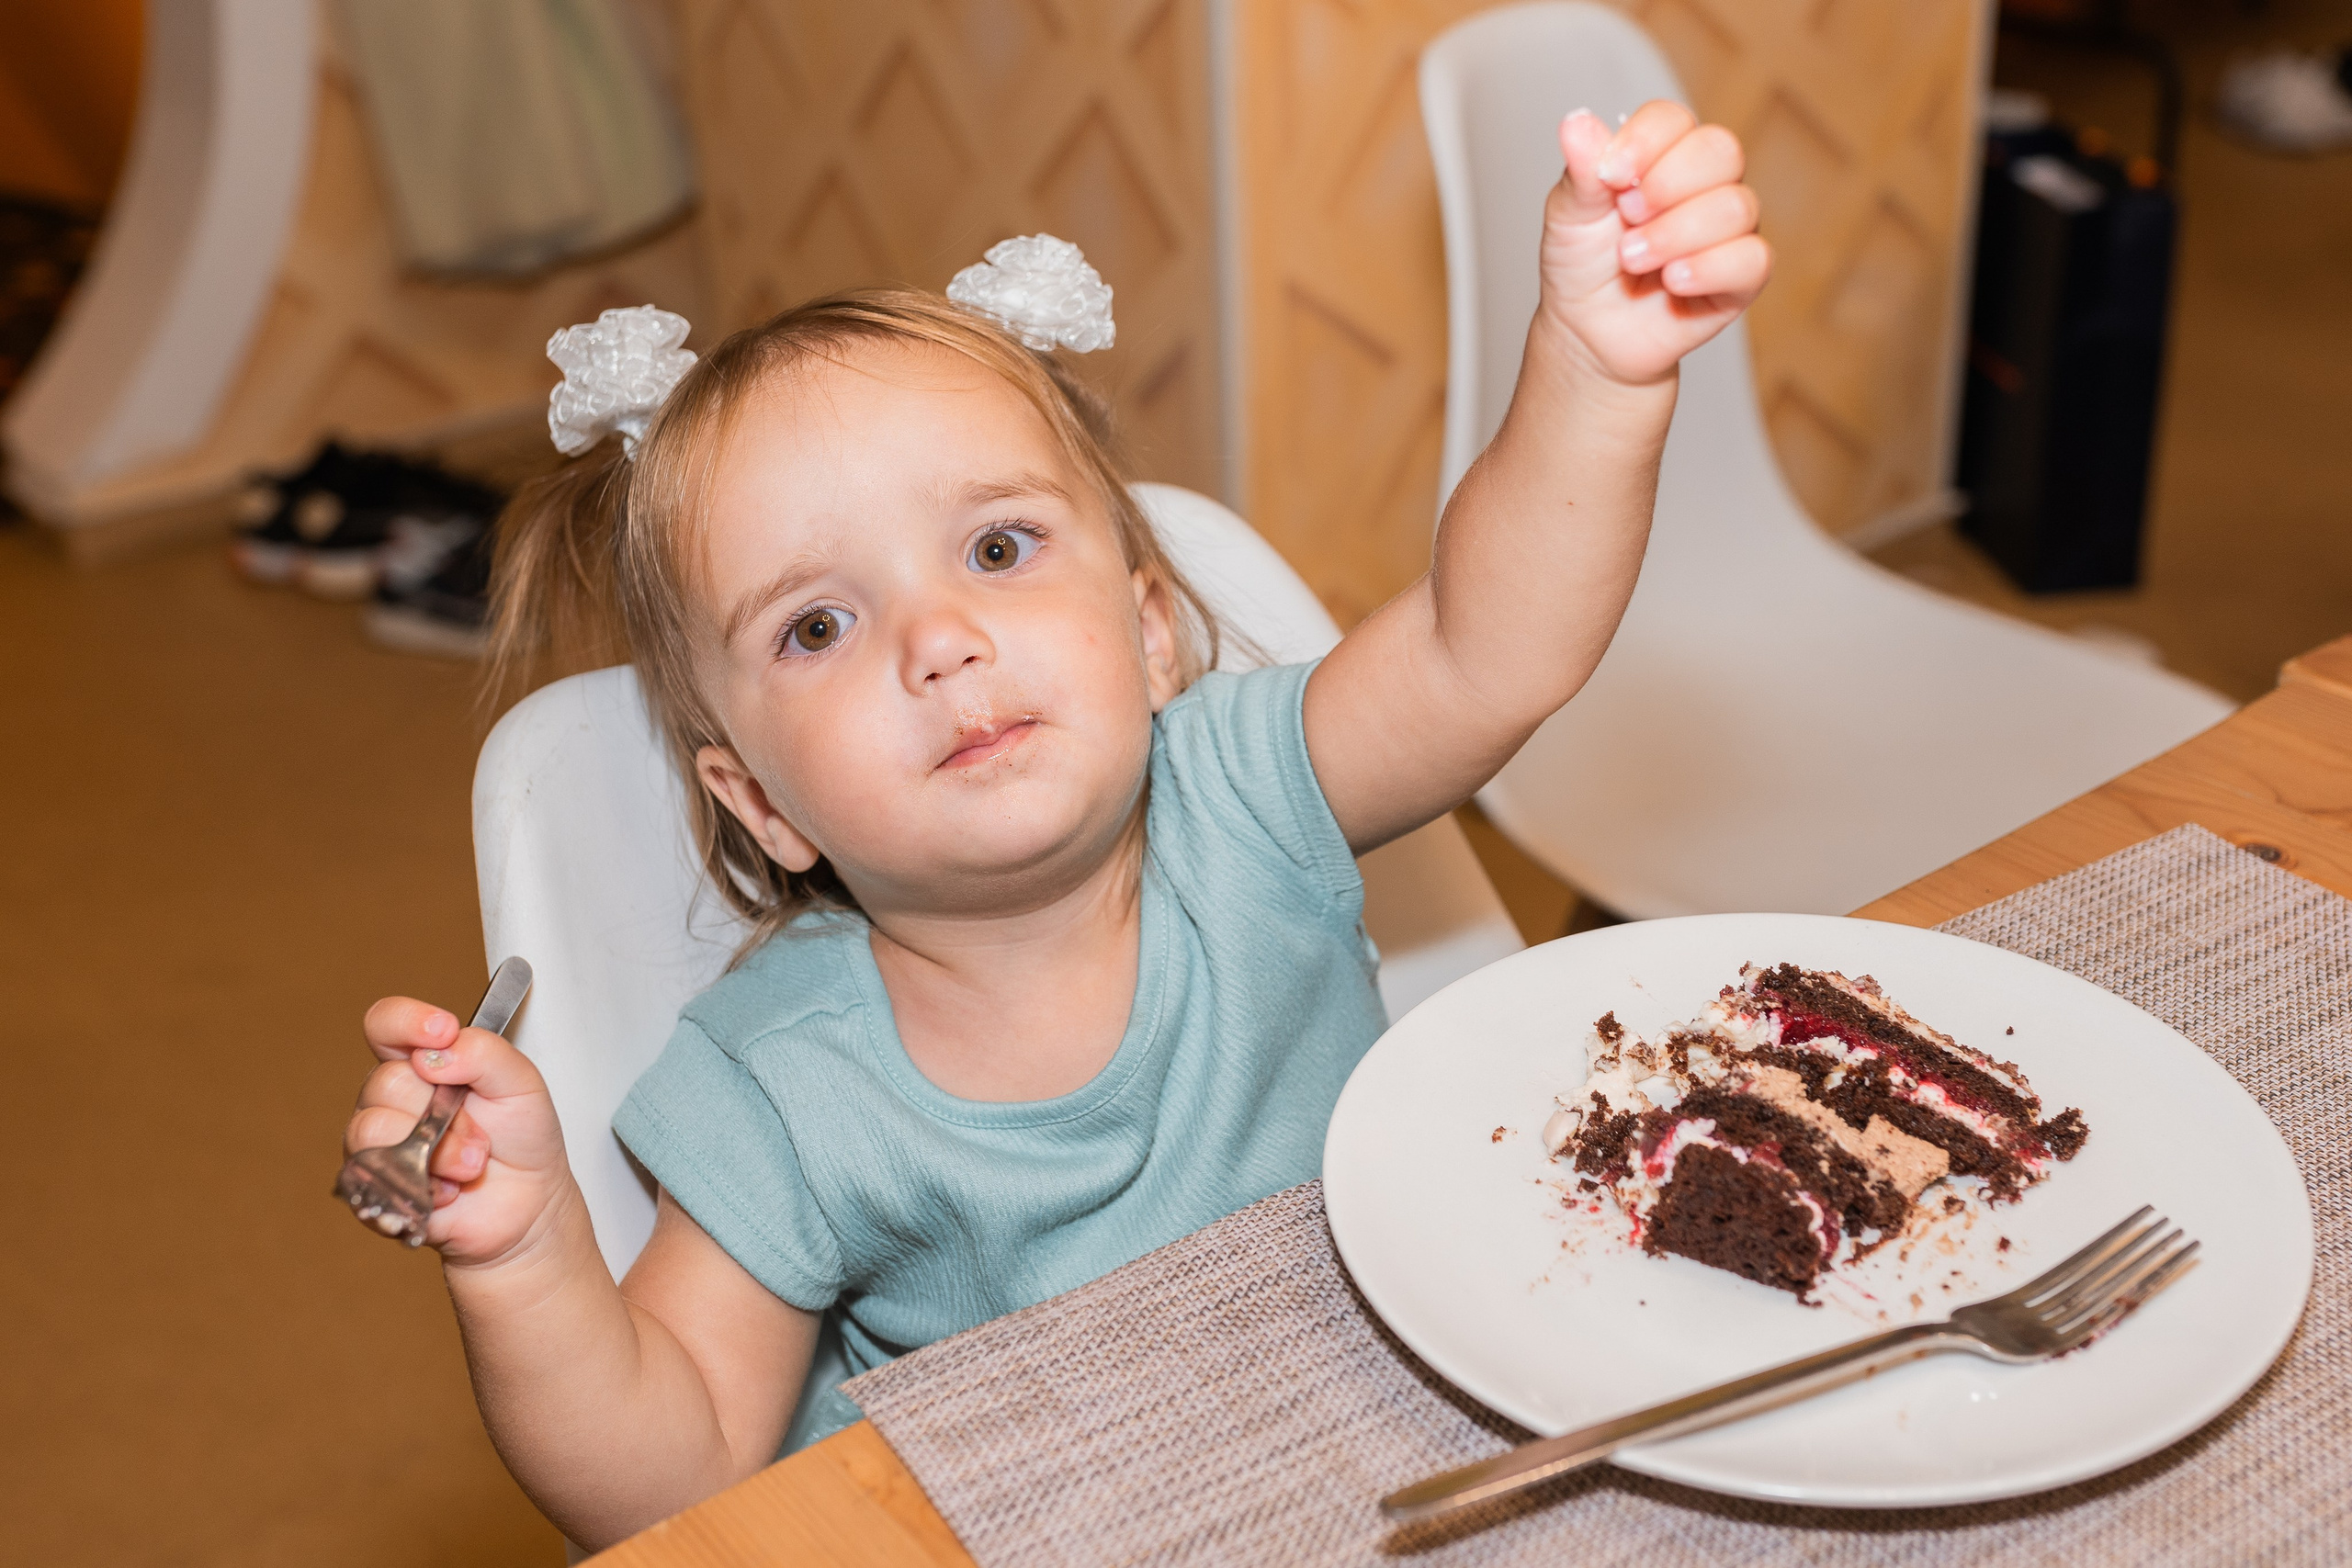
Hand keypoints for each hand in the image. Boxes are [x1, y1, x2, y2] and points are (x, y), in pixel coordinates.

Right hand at [344, 996, 575, 1268]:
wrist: (529, 1203)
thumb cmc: (521, 1136)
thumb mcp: (522, 1082)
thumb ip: (484, 1052)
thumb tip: (436, 1051)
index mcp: (421, 1061)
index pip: (385, 1024)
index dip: (405, 1021)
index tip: (443, 1031)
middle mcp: (390, 1099)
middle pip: (386, 1082)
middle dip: (444, 1111)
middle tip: (481, 1132)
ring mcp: (377, 1143)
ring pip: (376, 1129)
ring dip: (438, 1152)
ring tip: (471, 1166)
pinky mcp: (372, 1189)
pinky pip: (376, 1178)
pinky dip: (425, 1187)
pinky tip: (450, 1192)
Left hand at [1536, 101, 1769, 386]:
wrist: (1587, 332)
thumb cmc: (1582, 267)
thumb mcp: (1569, 215)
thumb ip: (1581, 171)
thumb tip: (1576, 121)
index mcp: (1661, 156)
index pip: (1673, 120)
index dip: (1645, 141)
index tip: (1609, 175)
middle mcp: (1704, 184)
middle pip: (1720, 151)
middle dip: (1667, 186)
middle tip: (1627, 217)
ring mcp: (1728, 229)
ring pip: (1736, 207)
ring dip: (1675, 235)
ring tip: (1632, 260)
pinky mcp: (1742, 277)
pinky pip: (1752, 260)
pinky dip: (1709, 268)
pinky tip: (1673, 281)